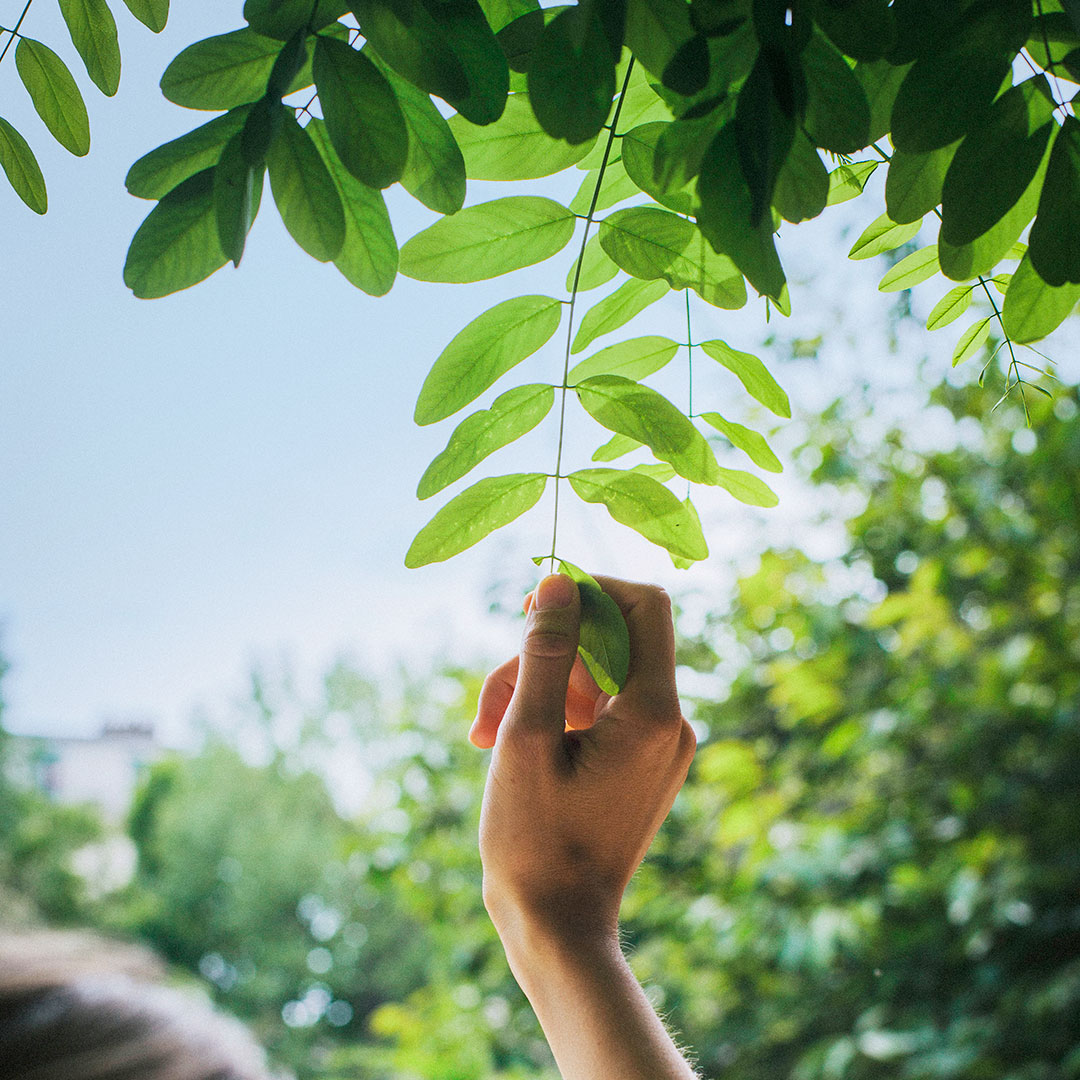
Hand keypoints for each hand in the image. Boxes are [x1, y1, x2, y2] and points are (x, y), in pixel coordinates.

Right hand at [471, 573, 695, 949]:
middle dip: (540, 655)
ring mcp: (659, 744)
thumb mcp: (525, 736)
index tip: (533, 608)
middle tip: (488, 704)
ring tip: (484, 734)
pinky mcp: (641, 761)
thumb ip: (543, 652)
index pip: (643, 604)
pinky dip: (553, 714)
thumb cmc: (535, 840)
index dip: (589, 589)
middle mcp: (671, 722)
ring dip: (535, 689)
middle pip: (607, 642)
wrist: (558, 928)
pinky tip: (508, 745)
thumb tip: (557, 581)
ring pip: (593, 676)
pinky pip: (598, 710)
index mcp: (655, 713)